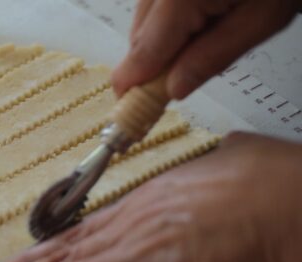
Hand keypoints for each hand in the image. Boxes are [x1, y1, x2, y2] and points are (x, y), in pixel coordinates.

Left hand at [0, 132, 301, 261]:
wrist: (290, 202)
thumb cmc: (262, 183)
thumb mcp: (207, 176)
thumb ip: (182, 190)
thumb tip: (183, 188)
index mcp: (139, 206)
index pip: (76, 239)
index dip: (38, 260)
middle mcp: (128, 231)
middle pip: (60, 260)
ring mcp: (137, 257)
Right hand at [112, 0, 296, 98]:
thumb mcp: (264, 18)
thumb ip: (214, 56)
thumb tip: (174, 88)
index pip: (143, 54)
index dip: (134, 89)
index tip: (129, 117)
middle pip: (137, 39)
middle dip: (152, 67)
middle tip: (172, 89)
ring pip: (142, 22)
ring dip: (160, 44)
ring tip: (199, 45)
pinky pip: (153, 5)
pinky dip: (167, 23)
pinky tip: (197, 23)